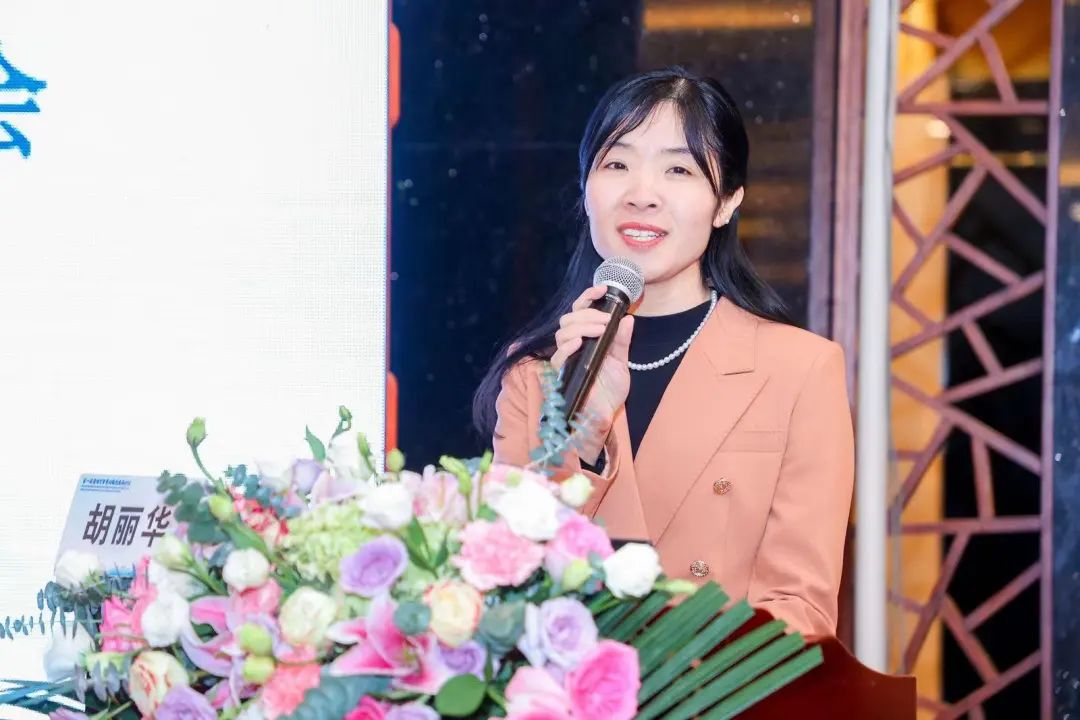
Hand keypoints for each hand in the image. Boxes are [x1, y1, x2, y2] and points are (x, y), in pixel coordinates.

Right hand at [550, 284, 633, 462]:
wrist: (605, 415)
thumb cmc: (610, 390)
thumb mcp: (621, 362)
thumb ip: (622, 341)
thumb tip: (628, 318)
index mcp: (585, 339)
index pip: (579, 311)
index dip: (588, 297)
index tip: (602, 288)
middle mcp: (573, 346)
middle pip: (568, 319)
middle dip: (587, 314)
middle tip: (606, 321)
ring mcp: (566, 359)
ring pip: (562, 333)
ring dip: (582, 326)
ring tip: (600, 330)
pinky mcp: (562, 375)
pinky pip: (557, 357)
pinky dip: (567, 347)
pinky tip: (580, 343)